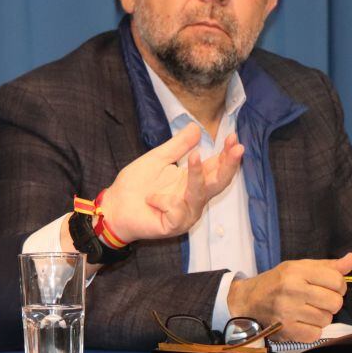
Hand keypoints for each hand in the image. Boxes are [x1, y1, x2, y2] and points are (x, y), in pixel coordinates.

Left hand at [100, 122, 243, 243]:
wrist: (114, 205)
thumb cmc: (136, 184)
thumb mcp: (157, 159)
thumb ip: (177, 146)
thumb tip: (196, 127)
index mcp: (192, 181)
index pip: (215, 167)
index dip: (226, 154)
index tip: (233, 137)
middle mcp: (193, 197)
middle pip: (218, 182)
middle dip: (229, 165)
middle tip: (237, 147)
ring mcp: (185, 213)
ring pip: (199, 195)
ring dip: (197, 176)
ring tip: (194, 156)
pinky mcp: (173, 226)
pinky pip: (177, 211)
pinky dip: (165, 201)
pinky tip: (151, 198)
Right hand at [227, 253, 351, 341]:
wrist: (247, 300)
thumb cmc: (275, 283)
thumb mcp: (297, 268)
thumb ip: (326, 266)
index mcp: (295, 271)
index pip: (337, 280)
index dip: (338, 285)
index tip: (327, 287)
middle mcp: (292, 290)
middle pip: (335, 302)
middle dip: (330, 302)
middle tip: (316, 300)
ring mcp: (289, 311)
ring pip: (327, 319)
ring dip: (320, 317)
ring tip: (306, 311)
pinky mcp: (287, 330)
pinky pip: (316, 334)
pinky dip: (311, 330)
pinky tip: (300, 322)